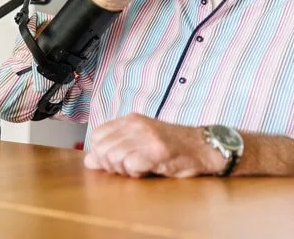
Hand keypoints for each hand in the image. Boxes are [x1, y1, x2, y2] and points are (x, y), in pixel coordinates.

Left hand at [83, 113, 226, 177]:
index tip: (114, 161)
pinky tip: (147, 170)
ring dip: (124, 169)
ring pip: (114, 157)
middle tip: (128, 167)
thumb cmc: (172, 146)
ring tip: (139, 167)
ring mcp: (148, 136)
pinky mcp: (158, 151)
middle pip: (103, 149)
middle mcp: (137, 125)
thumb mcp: (140, 142)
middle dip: (111, 165)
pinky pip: (131, 165)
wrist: (203, 147)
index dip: (100, 153)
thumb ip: (114, 148)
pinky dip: (136, 172)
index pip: (97, 136)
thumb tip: (89, 160)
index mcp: (130, 120)